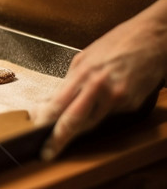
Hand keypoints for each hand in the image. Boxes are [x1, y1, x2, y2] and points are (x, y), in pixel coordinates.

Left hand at [34, 0, 166, 159]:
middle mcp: (100, 87)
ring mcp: (118, 98)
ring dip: (76, 130)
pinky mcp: (132, 104)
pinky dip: (98, 114)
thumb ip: (69, 82)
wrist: (153, 37)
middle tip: (47, 152)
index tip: (35, 130)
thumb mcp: (85, 58)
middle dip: (58, 139)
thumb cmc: (117, 43)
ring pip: (91, 122)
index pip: (59, 104)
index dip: (45, 120)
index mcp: (84, 73)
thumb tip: (50, 101)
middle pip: (74, 121)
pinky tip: (96, 106)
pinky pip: (109, 114)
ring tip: (61, 136)